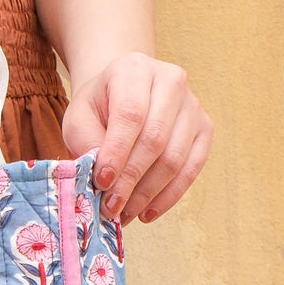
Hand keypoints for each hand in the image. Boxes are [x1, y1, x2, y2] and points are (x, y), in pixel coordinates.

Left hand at [61, 52, 212, 222]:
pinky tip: (147, 212)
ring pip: (175, 157)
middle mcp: (171, 80)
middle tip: (110, 208)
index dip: (117, 153)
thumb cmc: (99, 109)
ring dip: (148, 193)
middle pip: (155, 139)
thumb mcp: (78, 118)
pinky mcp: (205, 127)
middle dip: (130, 180)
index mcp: (134, 70)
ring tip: (124, 214)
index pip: (131, 114)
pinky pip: (192, 167)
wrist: (125, 96)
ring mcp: (192, 104)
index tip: (101, 183)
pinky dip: (169, 195)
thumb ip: (86, 142)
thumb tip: (103, 179)